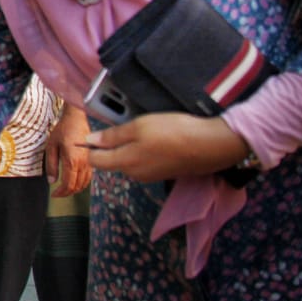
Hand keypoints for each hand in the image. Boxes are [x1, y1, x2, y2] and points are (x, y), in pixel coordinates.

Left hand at [45, 105, 92, 195]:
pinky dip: (82, 183)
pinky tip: (74, 182)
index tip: (54, 195)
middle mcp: (84, 164)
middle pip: (77, 186)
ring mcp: (90, 162)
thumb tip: (51, 181)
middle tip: (58, 194)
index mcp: (73, 161)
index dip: (61, 193)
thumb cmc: (63, 130)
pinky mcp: (92, 159)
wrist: (76, 118)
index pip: (68, 184)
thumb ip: (51, 165)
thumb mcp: (51, 146)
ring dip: (75, 189)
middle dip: (67, 193)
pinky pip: (88, 176)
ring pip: (84, 183)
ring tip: (65, 190)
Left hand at [83, 112, 248, 182]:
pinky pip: (147, 161)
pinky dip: (147, 150)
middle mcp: (136, 174)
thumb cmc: (172, 132)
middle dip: (113, 144)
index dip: (91, 146)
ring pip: (130, 160)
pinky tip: (159, 137)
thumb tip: (90, 141)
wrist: (211, 144)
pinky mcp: (166, 173)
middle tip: (127, 124)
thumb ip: (112, 136)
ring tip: (146, 128)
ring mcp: (152, 176)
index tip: (98, 131)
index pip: (96, 161)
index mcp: (125, 163)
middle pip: (113, 160)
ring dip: (131, 146)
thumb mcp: (138, 127)